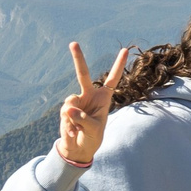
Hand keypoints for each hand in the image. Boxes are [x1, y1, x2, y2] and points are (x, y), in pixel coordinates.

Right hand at [58, 42, 131, 167]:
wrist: (78, 147)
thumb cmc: (92, 137)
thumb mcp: (93, 129)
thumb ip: (82, 118)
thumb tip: (68, 107)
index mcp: (103, 98)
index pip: (112, 79)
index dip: (118, 65)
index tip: (125, 50)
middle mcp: (89, 95)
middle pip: (83, 74)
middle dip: (77, 58)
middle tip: (73, 43)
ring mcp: (76, 100)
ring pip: (71, 101)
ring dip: (75, 118)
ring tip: (79, 129)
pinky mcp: (65, 108)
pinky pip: (65, 112)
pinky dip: (69, 124)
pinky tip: (73, 132)